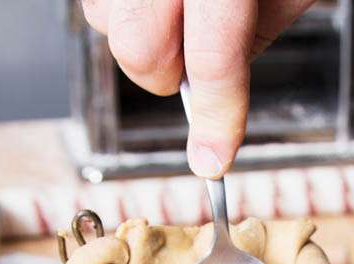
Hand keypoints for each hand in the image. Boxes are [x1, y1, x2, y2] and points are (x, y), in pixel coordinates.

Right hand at [80, 0, 316, 177]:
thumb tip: (213, 103)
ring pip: (103, 19)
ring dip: (142, 32)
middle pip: (137, 44)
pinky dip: (123, 7)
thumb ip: (250, 37)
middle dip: (166, 72)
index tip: (213, 158)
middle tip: (196, 63)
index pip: (212, 55)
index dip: (216, 116)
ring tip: (180, 8)